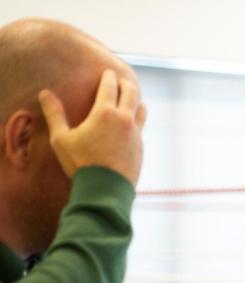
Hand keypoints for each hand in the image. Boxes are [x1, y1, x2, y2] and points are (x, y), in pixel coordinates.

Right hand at [38, 69, 146, 185]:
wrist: (105, 190)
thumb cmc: (80, 163)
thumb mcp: (61, 138)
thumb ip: (54, 114)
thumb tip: (44, 93)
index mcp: (106, 113)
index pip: (110, 86)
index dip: (109, 77)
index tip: (108, 72)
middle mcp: (125, 120)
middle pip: (131, 94)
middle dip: (126, 84)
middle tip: (122, 80)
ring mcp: (136, 134)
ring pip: (142, 110)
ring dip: (137, 101)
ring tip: (133, 98)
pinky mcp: (141, 148)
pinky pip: (141, 129)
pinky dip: (137, 121)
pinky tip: (132, 124)